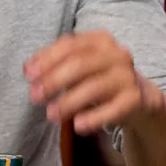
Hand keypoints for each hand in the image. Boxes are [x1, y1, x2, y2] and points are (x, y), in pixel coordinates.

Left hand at [25, 30, 159, 135]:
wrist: (138, 98)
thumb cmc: (99, 78)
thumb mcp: (78, 66)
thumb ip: (54, 63)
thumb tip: (28, 69)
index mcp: (100, 40)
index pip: (69, 45)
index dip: (47, 60)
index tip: (29, 76)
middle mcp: (117, 53)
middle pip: (79, 64)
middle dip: (53, 81)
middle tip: (35, 97)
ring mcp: (127, 76)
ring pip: (94, 87)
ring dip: (68, 102)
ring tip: (51, 115)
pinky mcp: (135, 99)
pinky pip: (113, 109)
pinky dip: (94, 118)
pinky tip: (78, 126)